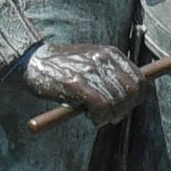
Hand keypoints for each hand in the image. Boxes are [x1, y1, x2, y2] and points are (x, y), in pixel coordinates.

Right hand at [22, 40, 141, 124]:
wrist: (29, 61)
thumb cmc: (60, 67)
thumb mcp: (90, 62)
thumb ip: (110, 74)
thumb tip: (132, 96)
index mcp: (110, 52)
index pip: (141, 78)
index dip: (139, 97)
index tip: (128, 106)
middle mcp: (104, 59)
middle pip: (133, 91)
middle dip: (126, 108)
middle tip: (112, 116)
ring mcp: (91, 70)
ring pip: (119, 100)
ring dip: (112, 115)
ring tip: (98, 117)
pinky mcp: (77, 83)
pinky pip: (103, 106)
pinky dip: (101, 117)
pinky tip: (92, 118)